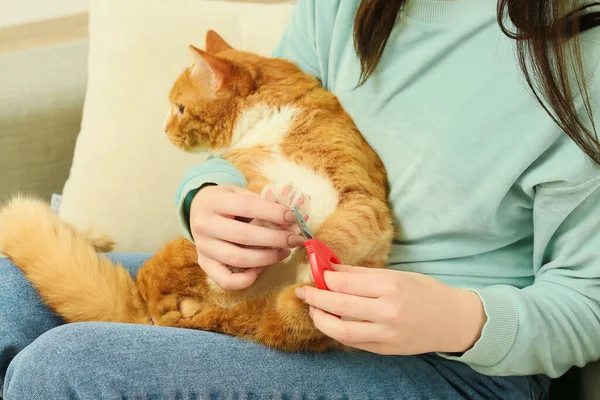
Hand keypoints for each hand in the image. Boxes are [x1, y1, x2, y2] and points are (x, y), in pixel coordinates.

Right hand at [190, 185, 304, 289]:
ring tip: (284, 252)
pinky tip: (260, 268)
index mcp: (214, 202)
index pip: (247, 207)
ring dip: (267, 258)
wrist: (197, 209)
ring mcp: (203, 247)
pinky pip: (226, 281)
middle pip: (244, 236)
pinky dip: (247, 279)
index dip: (273, 213)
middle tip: (295, 239)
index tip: (292, 218)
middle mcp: (204, 225)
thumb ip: (263, 202)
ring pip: (238, 259)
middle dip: (275, 239)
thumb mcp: (239, 192)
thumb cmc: (226, 201)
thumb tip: (294, 216)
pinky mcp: (204, 264)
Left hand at [295, 264, 486, 354]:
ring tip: (313, 308)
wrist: (453, 321)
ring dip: (320, 318)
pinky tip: (330, 321)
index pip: (345, 282)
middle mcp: (387, 311)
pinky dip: (336, 331)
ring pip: (340, 329)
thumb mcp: (396, 275)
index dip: (324, 277)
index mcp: (391, 286)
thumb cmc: (425, 292)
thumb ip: (361, 274)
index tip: (314, 272)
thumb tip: (331, 268)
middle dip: (314, 296)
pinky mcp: (384, 350)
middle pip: (338, 304)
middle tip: (302, 291)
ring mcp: (386, 334)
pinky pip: (352, 342)